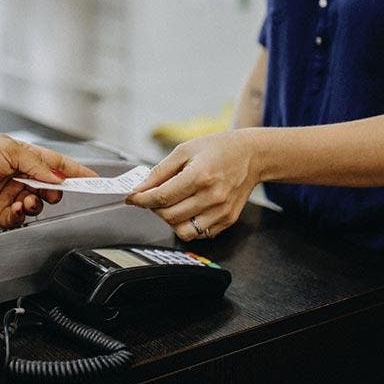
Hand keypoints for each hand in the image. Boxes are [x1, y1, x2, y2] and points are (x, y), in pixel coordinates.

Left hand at [0, 134, 96, 227]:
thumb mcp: (9, 150)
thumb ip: (36, 164)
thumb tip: (55, 176)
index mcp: (25, 158)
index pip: (57, 165)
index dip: (75, 171)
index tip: (92, 179)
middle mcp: (21, 176)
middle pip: (51, 188)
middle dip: (55, 190)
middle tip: (51, 190)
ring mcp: (12, 195)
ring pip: (39, 204)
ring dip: (37, 202)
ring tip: (27, 199)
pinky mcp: (2, 213)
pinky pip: (21, 218)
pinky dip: (22, 214)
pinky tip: (15, 207)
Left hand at [126, 130, 259, 240]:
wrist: (251, 155)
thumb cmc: (218, 149)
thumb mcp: (185, 151)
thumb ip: (160, 172)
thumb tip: (139, 189)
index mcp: (200, 175)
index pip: (162, 197)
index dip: (142, 199)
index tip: (132, 198)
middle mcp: (212, 196)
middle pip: (170, 216)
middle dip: (154, 208)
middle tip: (153, 197)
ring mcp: (222, 211)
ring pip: (183, 231)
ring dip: (170, 220)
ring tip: (172, 205)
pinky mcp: (227, 220)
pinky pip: (199, 234)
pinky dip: (188, 225)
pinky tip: (188, 209)